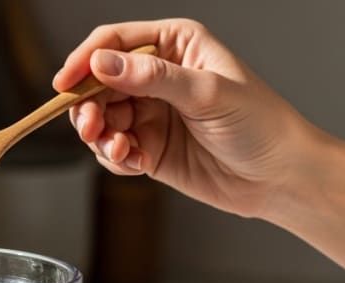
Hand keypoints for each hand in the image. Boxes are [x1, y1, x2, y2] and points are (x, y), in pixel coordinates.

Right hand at [54, 19, 322, 219]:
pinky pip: (113, 149)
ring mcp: (152, 112)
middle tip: (89, 127)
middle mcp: (158, 76)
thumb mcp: (207, 93)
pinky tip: (134, 162)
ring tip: (119, 149)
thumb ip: (152, 78)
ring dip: (100, 135)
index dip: (85, 60)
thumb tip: (103, 65)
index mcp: (175, 45)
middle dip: (88, 105)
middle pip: (99, 82)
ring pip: (101, 118)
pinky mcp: (149, 147)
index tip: (65, 84)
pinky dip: (115, 157)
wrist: (280, 177)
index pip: (115, 42)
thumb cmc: (261, 124)